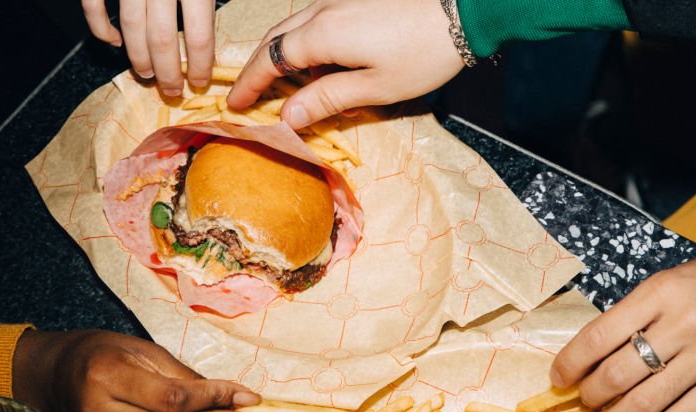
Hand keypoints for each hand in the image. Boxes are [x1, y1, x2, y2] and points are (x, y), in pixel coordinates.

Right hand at [81, 0, 214, 94]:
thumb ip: (205, 2)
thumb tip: (211, 37)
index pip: (199, 36)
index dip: (200, 65)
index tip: (200, 81)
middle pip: (162, 39)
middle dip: (168, 72)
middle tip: (172, 90)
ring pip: (131, 27)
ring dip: (139, 56)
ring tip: (147, 74)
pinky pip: (93, 5)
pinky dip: (100, 28)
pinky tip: (114, 41)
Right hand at [226, 0, 463, 128]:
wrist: (461, 12)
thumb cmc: (422, 55)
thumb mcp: (375, 88)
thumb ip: (327, 99)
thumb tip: (286, 117)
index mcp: (323, 34)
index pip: (270, 60)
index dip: (250, 84)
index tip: (234, 105)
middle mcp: (323, 10)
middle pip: (276, 38)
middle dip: (258, 68)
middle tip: (250, 97)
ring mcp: (338, 0)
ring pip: (295, 28)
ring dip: (284, 57)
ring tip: (289, 90)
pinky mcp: (355, 0)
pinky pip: (317, 22)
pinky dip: (307, 45)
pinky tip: (323, 68)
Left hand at [551, 244, 695, 411]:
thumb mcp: (669, 281)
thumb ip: (634, 315)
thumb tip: (592, 359)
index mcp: (658, 293)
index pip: (597, 336)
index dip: (570, 364)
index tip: (559, 379)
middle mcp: (682, 325)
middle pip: (617, 375)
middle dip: (590, 399)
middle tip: (584, 408)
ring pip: (645, 405)